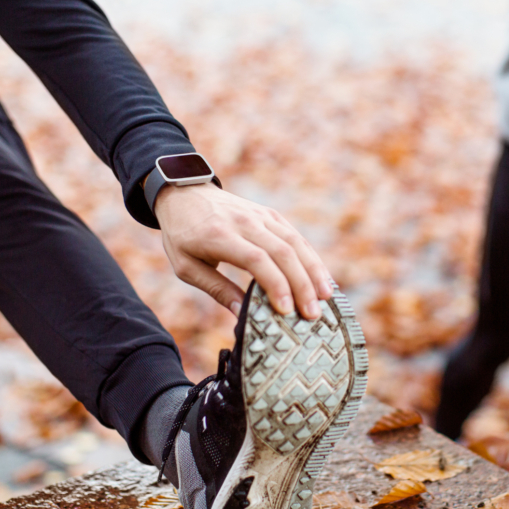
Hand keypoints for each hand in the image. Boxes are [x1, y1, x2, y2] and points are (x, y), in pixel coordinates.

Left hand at [154, 182, 333, 319]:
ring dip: (313, 270)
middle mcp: (245, 222)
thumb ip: (216, 289)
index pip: (256, 260)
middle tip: (313, 313)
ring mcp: (260, 216)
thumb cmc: (183, 235)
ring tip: (326, 297)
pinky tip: (320, 276)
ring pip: (295, 242)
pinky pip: (295, 235)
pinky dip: (310, 256)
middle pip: (283, 252)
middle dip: (302, 284)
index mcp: (220, 236)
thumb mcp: (186, 266)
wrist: (184, 194)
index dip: (275, 284)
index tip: (286, 310)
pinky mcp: (269, 214)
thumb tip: (241, 313)